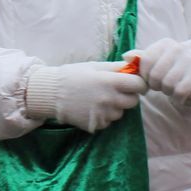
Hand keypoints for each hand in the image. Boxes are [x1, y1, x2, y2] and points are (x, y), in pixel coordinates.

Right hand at [25, 61, 147, 133]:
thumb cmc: (74, 75)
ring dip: (114, 107)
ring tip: (98, 99)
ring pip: (120, 113)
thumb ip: (117, 67)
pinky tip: (91, 108)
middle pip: (133, 101)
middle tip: (114, 91)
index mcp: (110, 81)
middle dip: (128, 96)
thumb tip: (136, 66)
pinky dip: (103, 116)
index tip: (133, 83)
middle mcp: (109, 99)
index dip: (138, 83)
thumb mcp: (95, 66)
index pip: (139, 85)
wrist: (51, 93)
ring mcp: (103, 114)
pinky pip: (108, 122)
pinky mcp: (96, 125)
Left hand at [129, 39, 190, 105]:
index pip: (146, 61)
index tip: (149, 77)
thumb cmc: (173, 66)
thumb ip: (141, 58)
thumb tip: (125, 56)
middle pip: (155, 75)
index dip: (144, 74)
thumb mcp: (157, 59)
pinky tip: (180, 94)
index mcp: (165, 44)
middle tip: (162, 84)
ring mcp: (189, 61)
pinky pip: (179, 92)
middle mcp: (178, 49)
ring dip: (167, 91)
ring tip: (172, 87)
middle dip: (156, 84)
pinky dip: (177, 98)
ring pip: (167, 85)